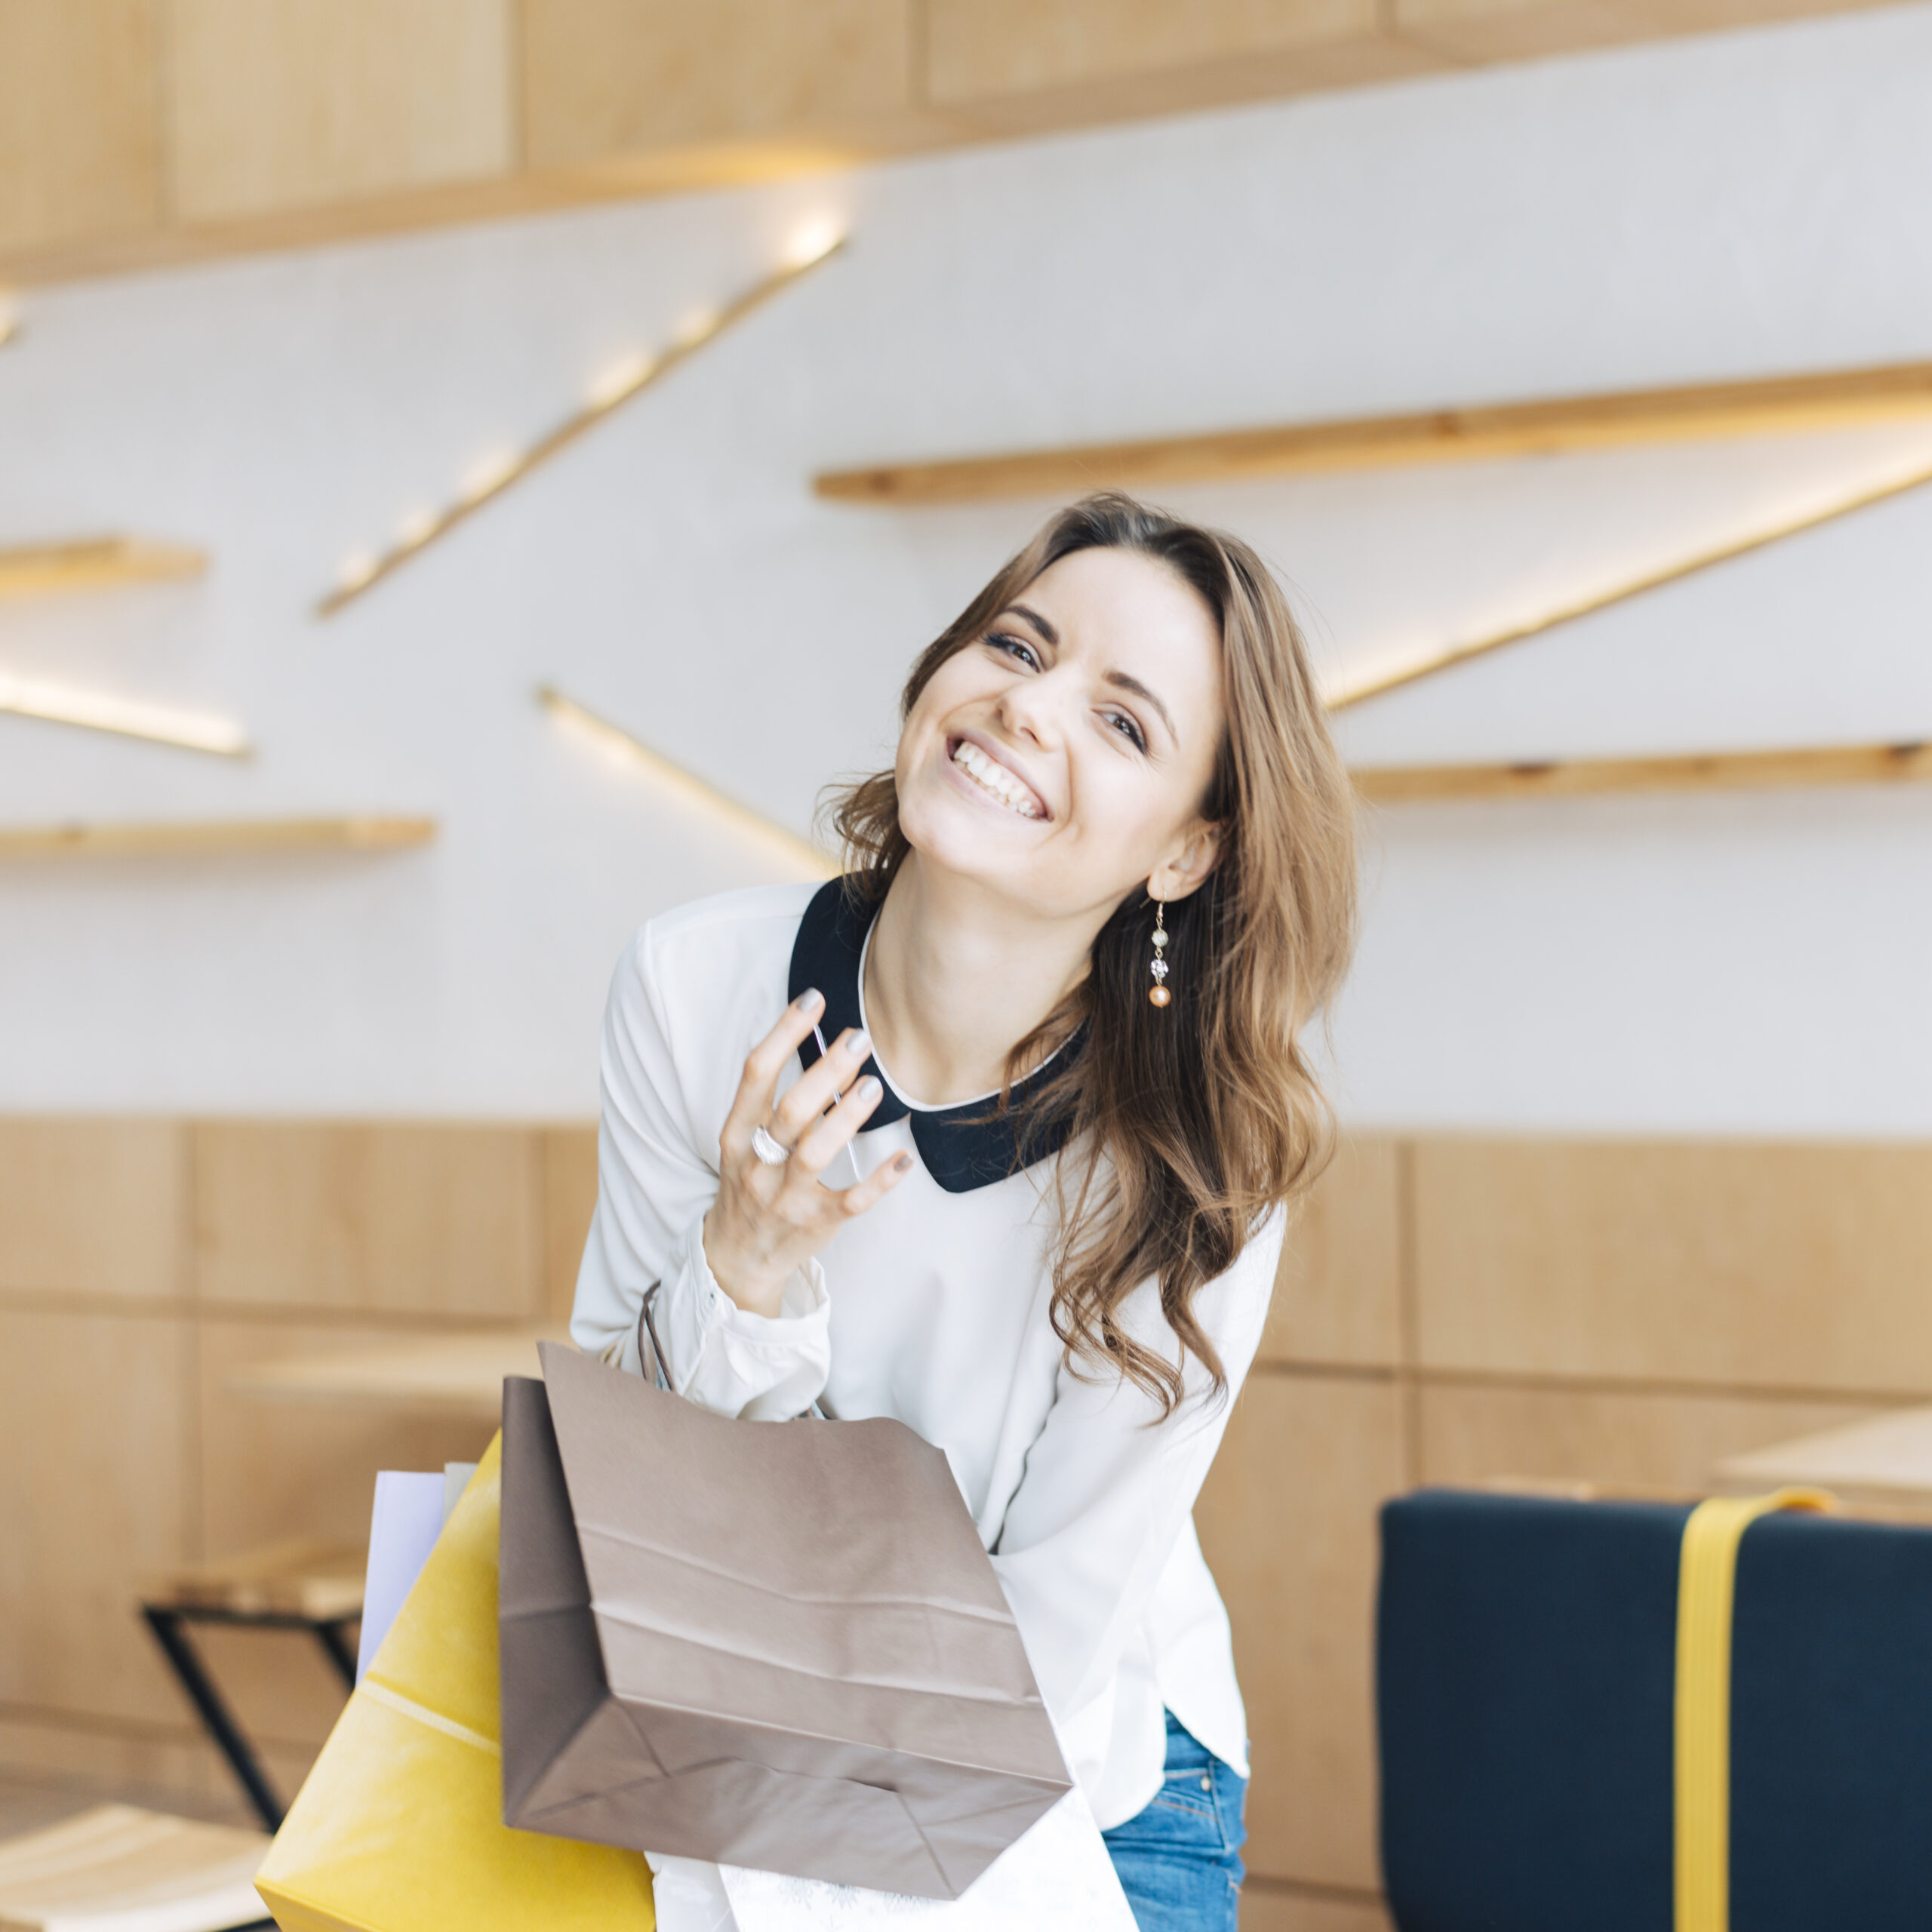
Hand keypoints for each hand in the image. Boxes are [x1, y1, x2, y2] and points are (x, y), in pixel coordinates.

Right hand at [703, 988, 914, 1316]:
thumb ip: (776, 1101)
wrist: (736, 1257)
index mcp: (737, 1134)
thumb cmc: (749, 1183)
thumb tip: (823, 1046)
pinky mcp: (814, 1224)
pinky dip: (878, 1181)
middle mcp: (756, 1164)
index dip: (784, 1033)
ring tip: (873, 1085)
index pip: (756, 1074)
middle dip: (824, 1071)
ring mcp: (784, 1197)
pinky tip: (903, 1159)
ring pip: (814, 1153)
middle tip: (859, 1038)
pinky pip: (850, 1202)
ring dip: (846, 1118)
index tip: (814, 999)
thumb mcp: (745, 1141)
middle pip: (790, 1111)